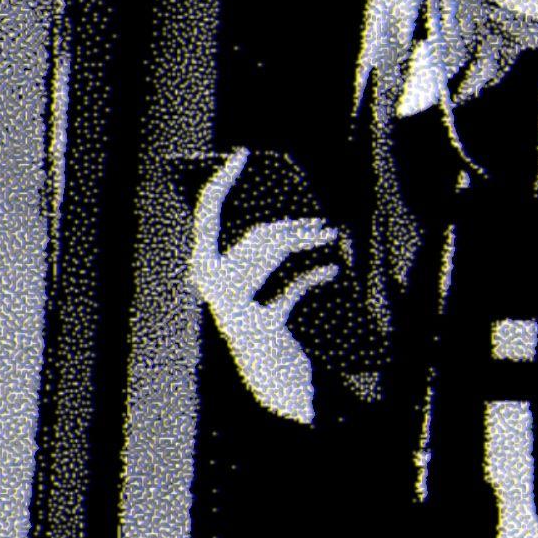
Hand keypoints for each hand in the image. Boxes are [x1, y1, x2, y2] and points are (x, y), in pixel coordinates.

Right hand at [191, 148, 341, 423]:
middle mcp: (210, 286)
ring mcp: (233, 306)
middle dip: (293, 223)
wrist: (275, 384)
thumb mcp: (258, 286)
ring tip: (331, 236)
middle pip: (255, 233)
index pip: (207, 213)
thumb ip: (259, 251)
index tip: (243, 154)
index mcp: (204, 270)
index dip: (223, 180)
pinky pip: (294, 286)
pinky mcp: (261, 324)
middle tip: (323, 221)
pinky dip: (317, 276)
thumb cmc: (269, 324)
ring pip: (275, 252)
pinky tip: (333, 271)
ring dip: (308, 240)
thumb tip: (285, 211)